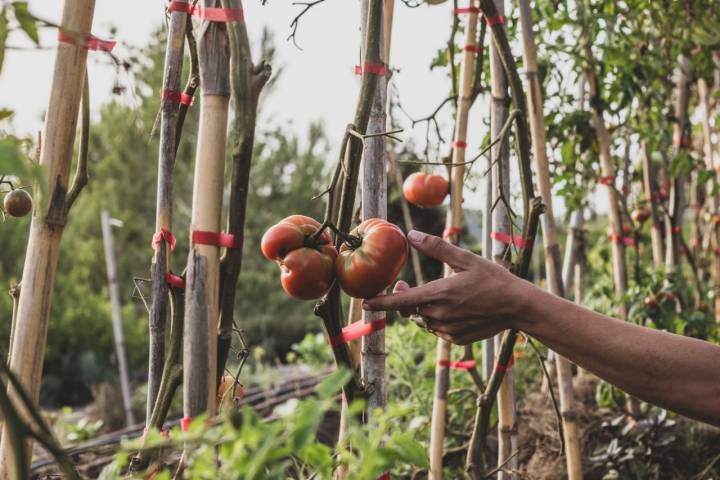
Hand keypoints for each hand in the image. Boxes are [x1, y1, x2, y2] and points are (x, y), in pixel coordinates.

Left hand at [362, 230, 530, 344]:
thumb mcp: (465, 259)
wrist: (517, 306)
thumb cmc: (493, 279)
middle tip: (406, 285)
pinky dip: (440, 320)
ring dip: (424, 309)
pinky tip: (457, 309)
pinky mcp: (457, 339)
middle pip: (411, 310)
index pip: (400, 301)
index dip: (380, 303)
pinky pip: (439, 330)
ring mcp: (449, 330)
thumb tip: (411, 235)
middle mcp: (440, 315)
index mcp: (439, 294)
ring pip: (424, 320)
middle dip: (405, 299)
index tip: (365, 303)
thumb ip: (436, 247)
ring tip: (442, 295)